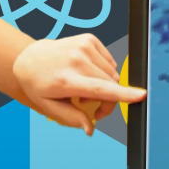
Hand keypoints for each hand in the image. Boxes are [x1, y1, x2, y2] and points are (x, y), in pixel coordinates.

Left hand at [12, 34, 146, 135]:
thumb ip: (71, 118)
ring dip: (104, 85)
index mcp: (66, 79)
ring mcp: (83, 47)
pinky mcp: (89, 40)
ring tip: (83, 89)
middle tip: (88, 105)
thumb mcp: (48, 106)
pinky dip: (102, 71)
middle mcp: (76, 60)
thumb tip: (90, 129)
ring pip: (112, 73)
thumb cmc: (38, 83)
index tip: (141, 95)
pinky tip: (86, 74)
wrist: (28, 57)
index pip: (99, 88)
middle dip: (107, 100)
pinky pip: (109, 62)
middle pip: (110, 84)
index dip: (121, 94)